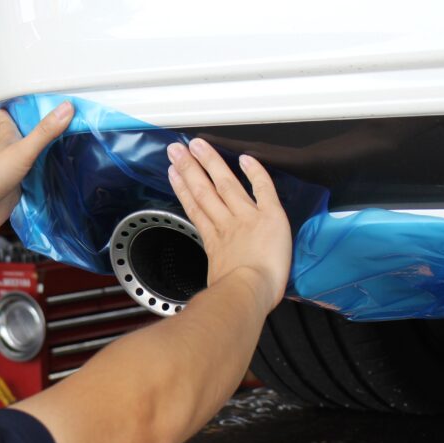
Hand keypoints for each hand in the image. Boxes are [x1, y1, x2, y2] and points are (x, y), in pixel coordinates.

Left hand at [0, 101, 73, 234]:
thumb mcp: (22, 150)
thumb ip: (44, 131)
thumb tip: (67, 107)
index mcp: (6, 140)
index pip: (6, 120)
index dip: (11, 109)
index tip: (20, 100)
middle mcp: (8, 154)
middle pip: (13, 137)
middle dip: (21, 128)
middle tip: (36, 120)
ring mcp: (12, 172)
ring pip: (24, 158)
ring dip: (34, 151)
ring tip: (49, 144)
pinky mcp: (17, 190)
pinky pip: (31, 179)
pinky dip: (39, 175)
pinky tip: (49, 173)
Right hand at [166, 139, 290, 312]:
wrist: (249, 292)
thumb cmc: (236, 296)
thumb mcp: (217, 283)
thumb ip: (216, 274)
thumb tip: (215, 283)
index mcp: (215, 239)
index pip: (196, 207)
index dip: (183, 187)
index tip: (174, 173)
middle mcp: (228, 223)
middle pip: (204, 189)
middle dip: (189, 167)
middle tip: (177, 150)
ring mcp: (247, 217)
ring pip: (226, 183)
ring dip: (210, 162)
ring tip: (198, 146)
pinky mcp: (270, 216)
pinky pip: (262, 188)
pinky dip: (254, 172)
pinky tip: (245, 159)